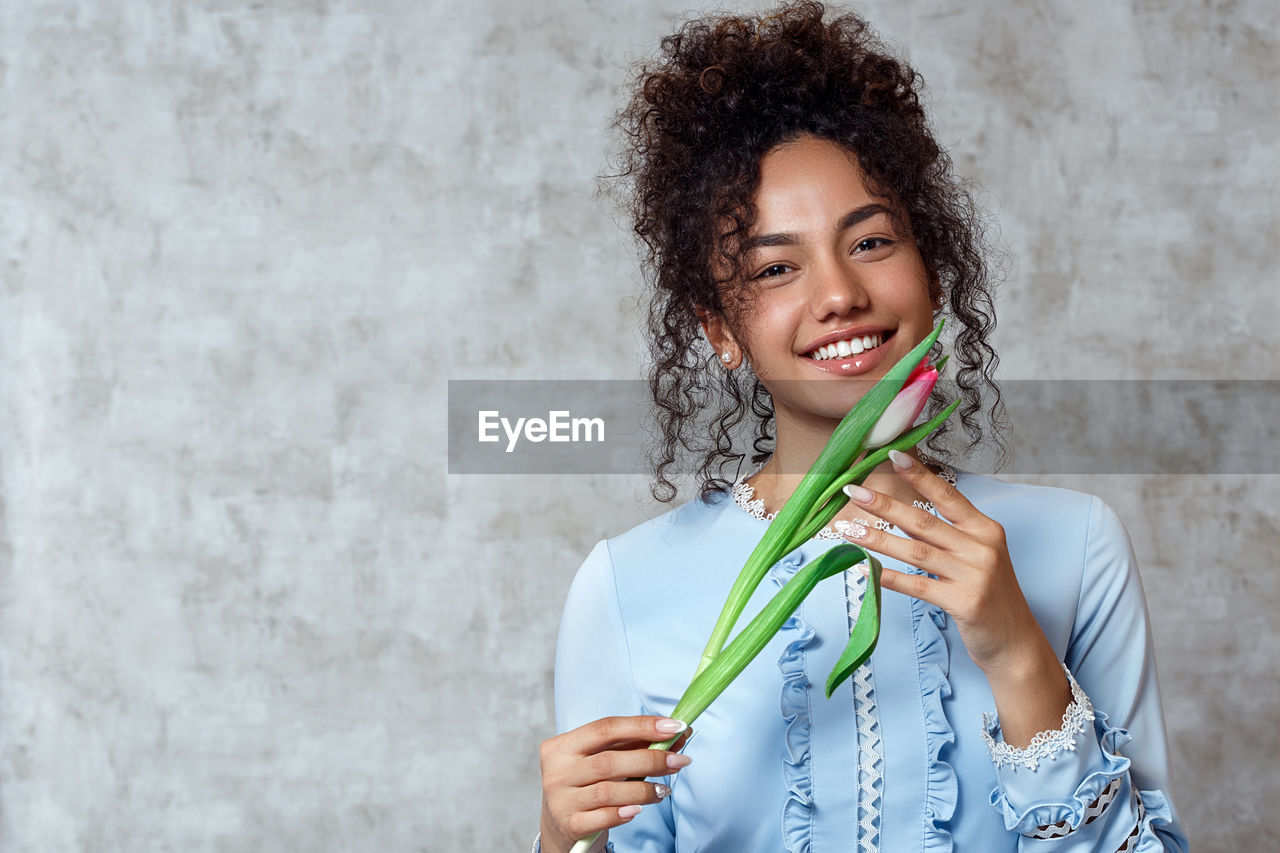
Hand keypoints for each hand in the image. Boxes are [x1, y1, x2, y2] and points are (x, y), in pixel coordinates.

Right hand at [538, 715, 691, 852]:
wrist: (562, 824)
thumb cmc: (588, 784)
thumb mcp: (605, 760)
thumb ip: (635, 745)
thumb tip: (678, 734)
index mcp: (562, 746)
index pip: (606, 728)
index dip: (642, 725)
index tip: (675, 726)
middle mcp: (557, 771)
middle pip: (609, 761)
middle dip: (650, 759)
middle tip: (679, 761)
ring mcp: (560, 800)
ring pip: (608, 791)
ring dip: (644, 789)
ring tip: (664, 790)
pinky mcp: (569, 825)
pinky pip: (602, 818)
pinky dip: (624, 813)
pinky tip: (639, 809)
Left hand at [836, 452, 1044, 675]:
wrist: (1015, 642)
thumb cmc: (989, 596)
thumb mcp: (977, 557)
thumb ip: (946, 536)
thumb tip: (901, 514)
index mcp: (986, 529)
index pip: (948, 495)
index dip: (920, 475)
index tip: (893, 455)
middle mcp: (982, 548)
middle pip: (924, 520)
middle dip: (885, 504)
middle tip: (853, 490)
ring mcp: (975, 575)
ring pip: (916, 551)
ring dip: (877, 539)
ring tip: (847, 530)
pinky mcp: (964, 602)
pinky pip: (919, 585)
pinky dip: (890, 577)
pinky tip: (867, 569)